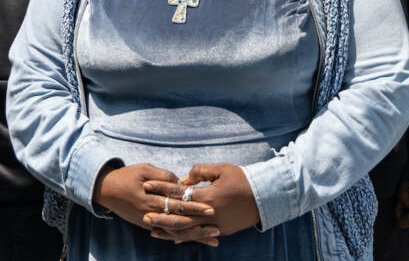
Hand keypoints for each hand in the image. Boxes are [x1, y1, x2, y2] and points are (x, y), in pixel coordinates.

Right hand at [94, 164, 218, 245]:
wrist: (105, 190)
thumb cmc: (126, 175)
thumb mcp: (144, 169)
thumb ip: (164, 176)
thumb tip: (181, 183)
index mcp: (151, 199)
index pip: (177, 204)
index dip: (195, 207)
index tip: (211, 208)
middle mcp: (151, 214)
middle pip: (179, 222)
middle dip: (199, 226)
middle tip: (218, 228)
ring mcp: (149, 222)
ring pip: (175, 232)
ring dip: (194, 235)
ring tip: (213, 239)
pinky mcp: (147, 225)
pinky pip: (167, 233)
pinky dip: (181, 237)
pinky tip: (194, 238)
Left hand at [144, 163, 259, 239]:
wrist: (265, 197)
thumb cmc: (242, 179)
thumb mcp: (221, 169)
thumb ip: (200, 171)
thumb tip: (184, 179)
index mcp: (207, 196)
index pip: (178, 193)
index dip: (161, 188)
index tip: (147, 185)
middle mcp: (208, 213)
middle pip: (178, 217)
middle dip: (160, 216)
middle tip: (143, 215)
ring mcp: (214, 225)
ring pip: (186, 231)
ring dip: (169, 231)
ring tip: (153, 230)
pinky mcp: (220, 231)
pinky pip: (198, 236)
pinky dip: (185, 237)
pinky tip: (173, 239)